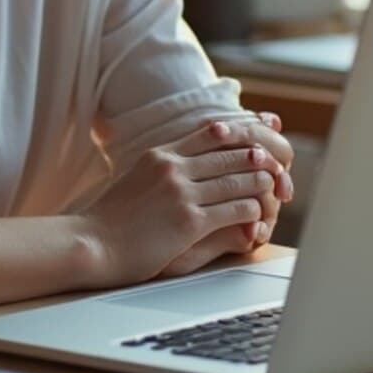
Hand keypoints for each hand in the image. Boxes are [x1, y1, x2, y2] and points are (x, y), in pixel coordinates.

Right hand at [79, 116, 295, 286]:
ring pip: (240, 179)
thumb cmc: (111, 220)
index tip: (264, 128)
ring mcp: (182, 192)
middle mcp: (173, 167)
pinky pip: (236, 209)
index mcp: (160, 154)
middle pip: (232, 152)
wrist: (91, 244)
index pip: (212, 132)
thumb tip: (189, 166)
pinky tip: (260, 218)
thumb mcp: (136, 180)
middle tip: (280, 163)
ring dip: (262, 184)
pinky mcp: (190, 221)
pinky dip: (254, 212)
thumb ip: (163, 169)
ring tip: (276, 189)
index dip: (243, 130)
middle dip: (261, 157)